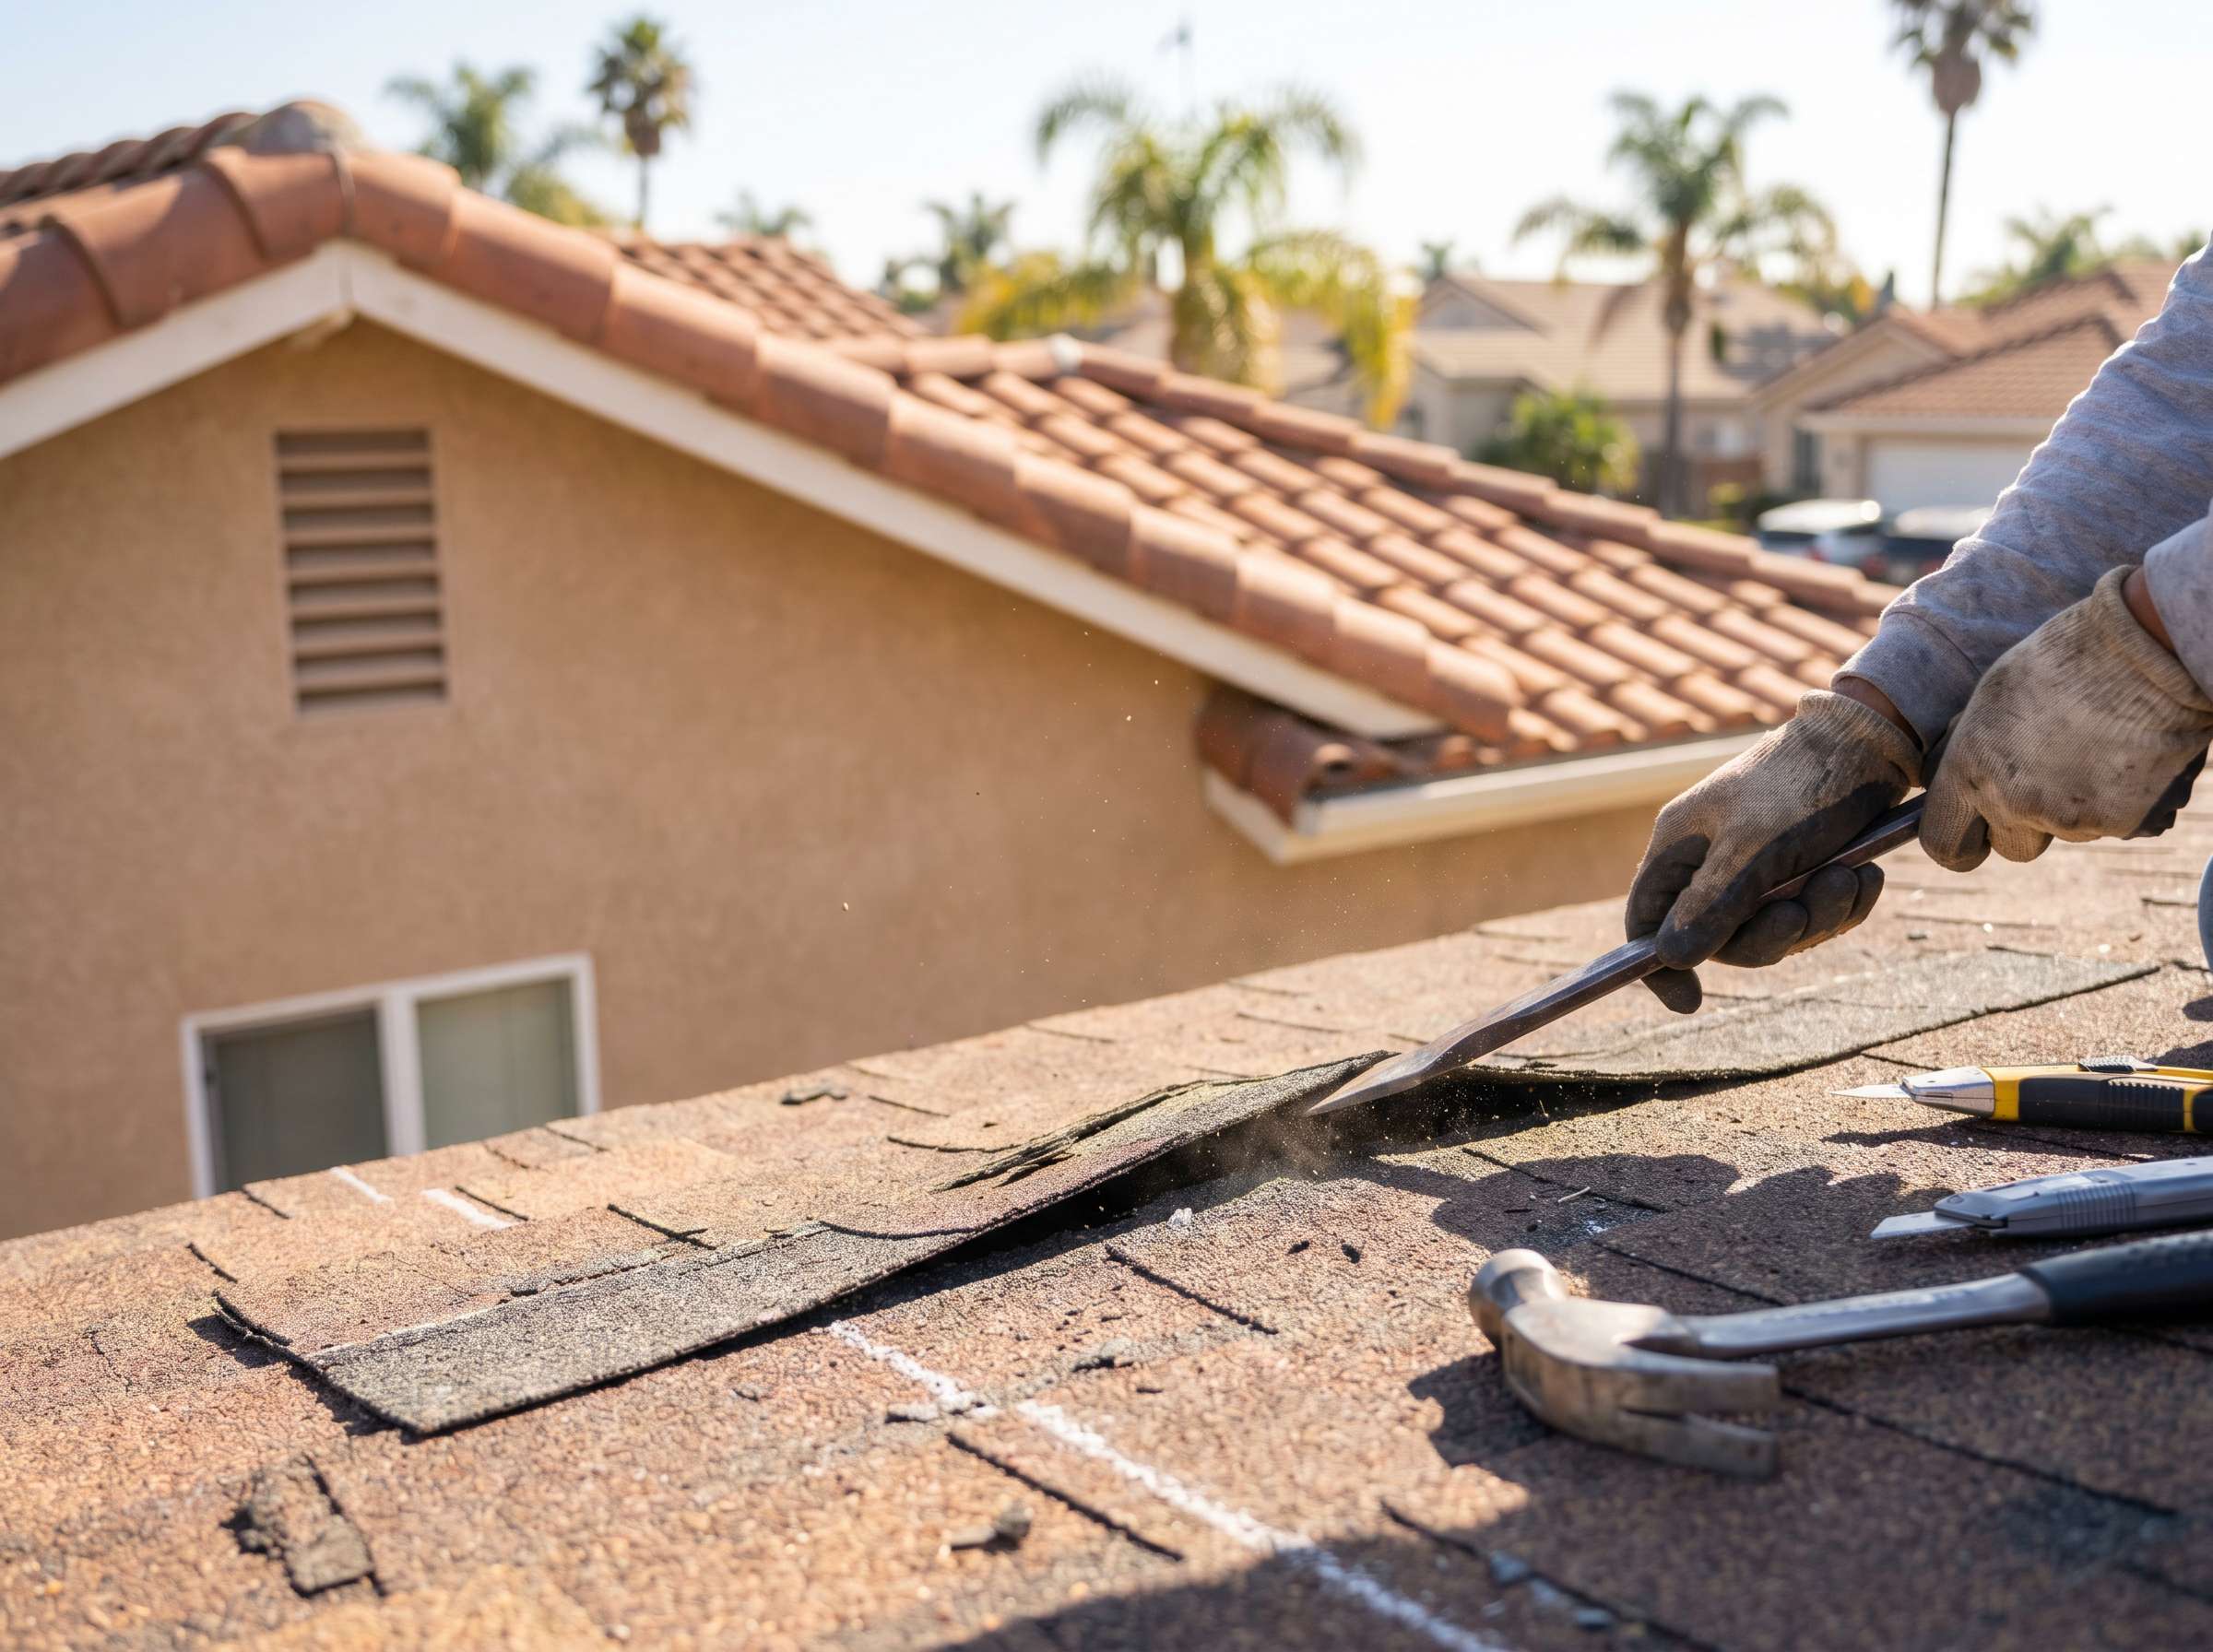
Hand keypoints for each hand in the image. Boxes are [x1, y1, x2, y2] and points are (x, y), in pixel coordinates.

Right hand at [1627, 690, 1921, 1012]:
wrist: (1875, 740)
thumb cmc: (1802, 783)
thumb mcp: (1754, 847)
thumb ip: (1712, 903)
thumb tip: (1670, 958)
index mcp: (1680, 846)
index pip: (1646, 919)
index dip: (1659, 965)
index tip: (1691, 1002)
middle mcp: (1711, 859)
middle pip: (1721, 936)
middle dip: (1772, 932)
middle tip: (1807, 910)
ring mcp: (1758, 866)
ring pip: (1775, 929)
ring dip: (1818, 914)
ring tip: (1850, 878)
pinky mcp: (1803, 867)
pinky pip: (1812, 914)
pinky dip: (1842, 904)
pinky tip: (1867, 877)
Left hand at [1923, 566, 2212, 870]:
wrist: (2144, 650)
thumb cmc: (2064, 658)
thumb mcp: (1993, 696)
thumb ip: (1973, 749)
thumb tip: (1956, 776)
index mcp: (1971, 769)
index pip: (1942, 842)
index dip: (1958, 844)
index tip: (1971, 839)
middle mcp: (2013, 801)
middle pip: (2012, 847)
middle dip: (2026, 826)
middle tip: (2049, 782)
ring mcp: (2069, 817)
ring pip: (2068, 831)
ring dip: (2077, 805)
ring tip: (2096, 749)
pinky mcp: (2122, 822)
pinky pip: (2115, 824)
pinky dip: (2122, 800)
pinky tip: (2128, 756)